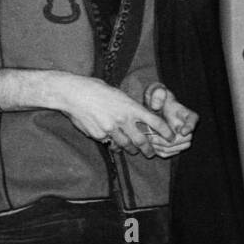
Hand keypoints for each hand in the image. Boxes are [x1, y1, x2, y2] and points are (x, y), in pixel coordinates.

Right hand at [54, 74, 173, 157]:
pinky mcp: (98, 135)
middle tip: (151, 154)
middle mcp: (123, 120)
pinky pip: (110, 144)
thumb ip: (130, 107)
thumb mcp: (119, 94)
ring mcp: (110, 129)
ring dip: (131, 150)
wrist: (72, 93)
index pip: (155, 122)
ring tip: (134, 151)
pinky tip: (114, 144)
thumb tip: (140, 117)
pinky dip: (114, 145)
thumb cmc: (96, 89)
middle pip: (142, 141)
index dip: (166, 132)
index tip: (172, 137)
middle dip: (149, 150)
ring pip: (126, 145)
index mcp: (131, 107)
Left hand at [144, 84, 197, 157]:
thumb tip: (156, 105)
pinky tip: (152, 146)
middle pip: (187, 138)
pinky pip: (172, 153)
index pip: (193, 120)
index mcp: (188, 114)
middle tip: (154, 137)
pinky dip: (162, 151)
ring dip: (165, 147)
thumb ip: (157, 95)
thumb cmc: (157, 100)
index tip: (182, 131)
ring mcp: (184, 138)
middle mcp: (189, 127)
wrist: (154, 110)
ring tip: (150, 141)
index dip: (189, 127)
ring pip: (181, 148)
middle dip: (171, 140)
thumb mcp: (156, 93)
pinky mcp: (176, 146)